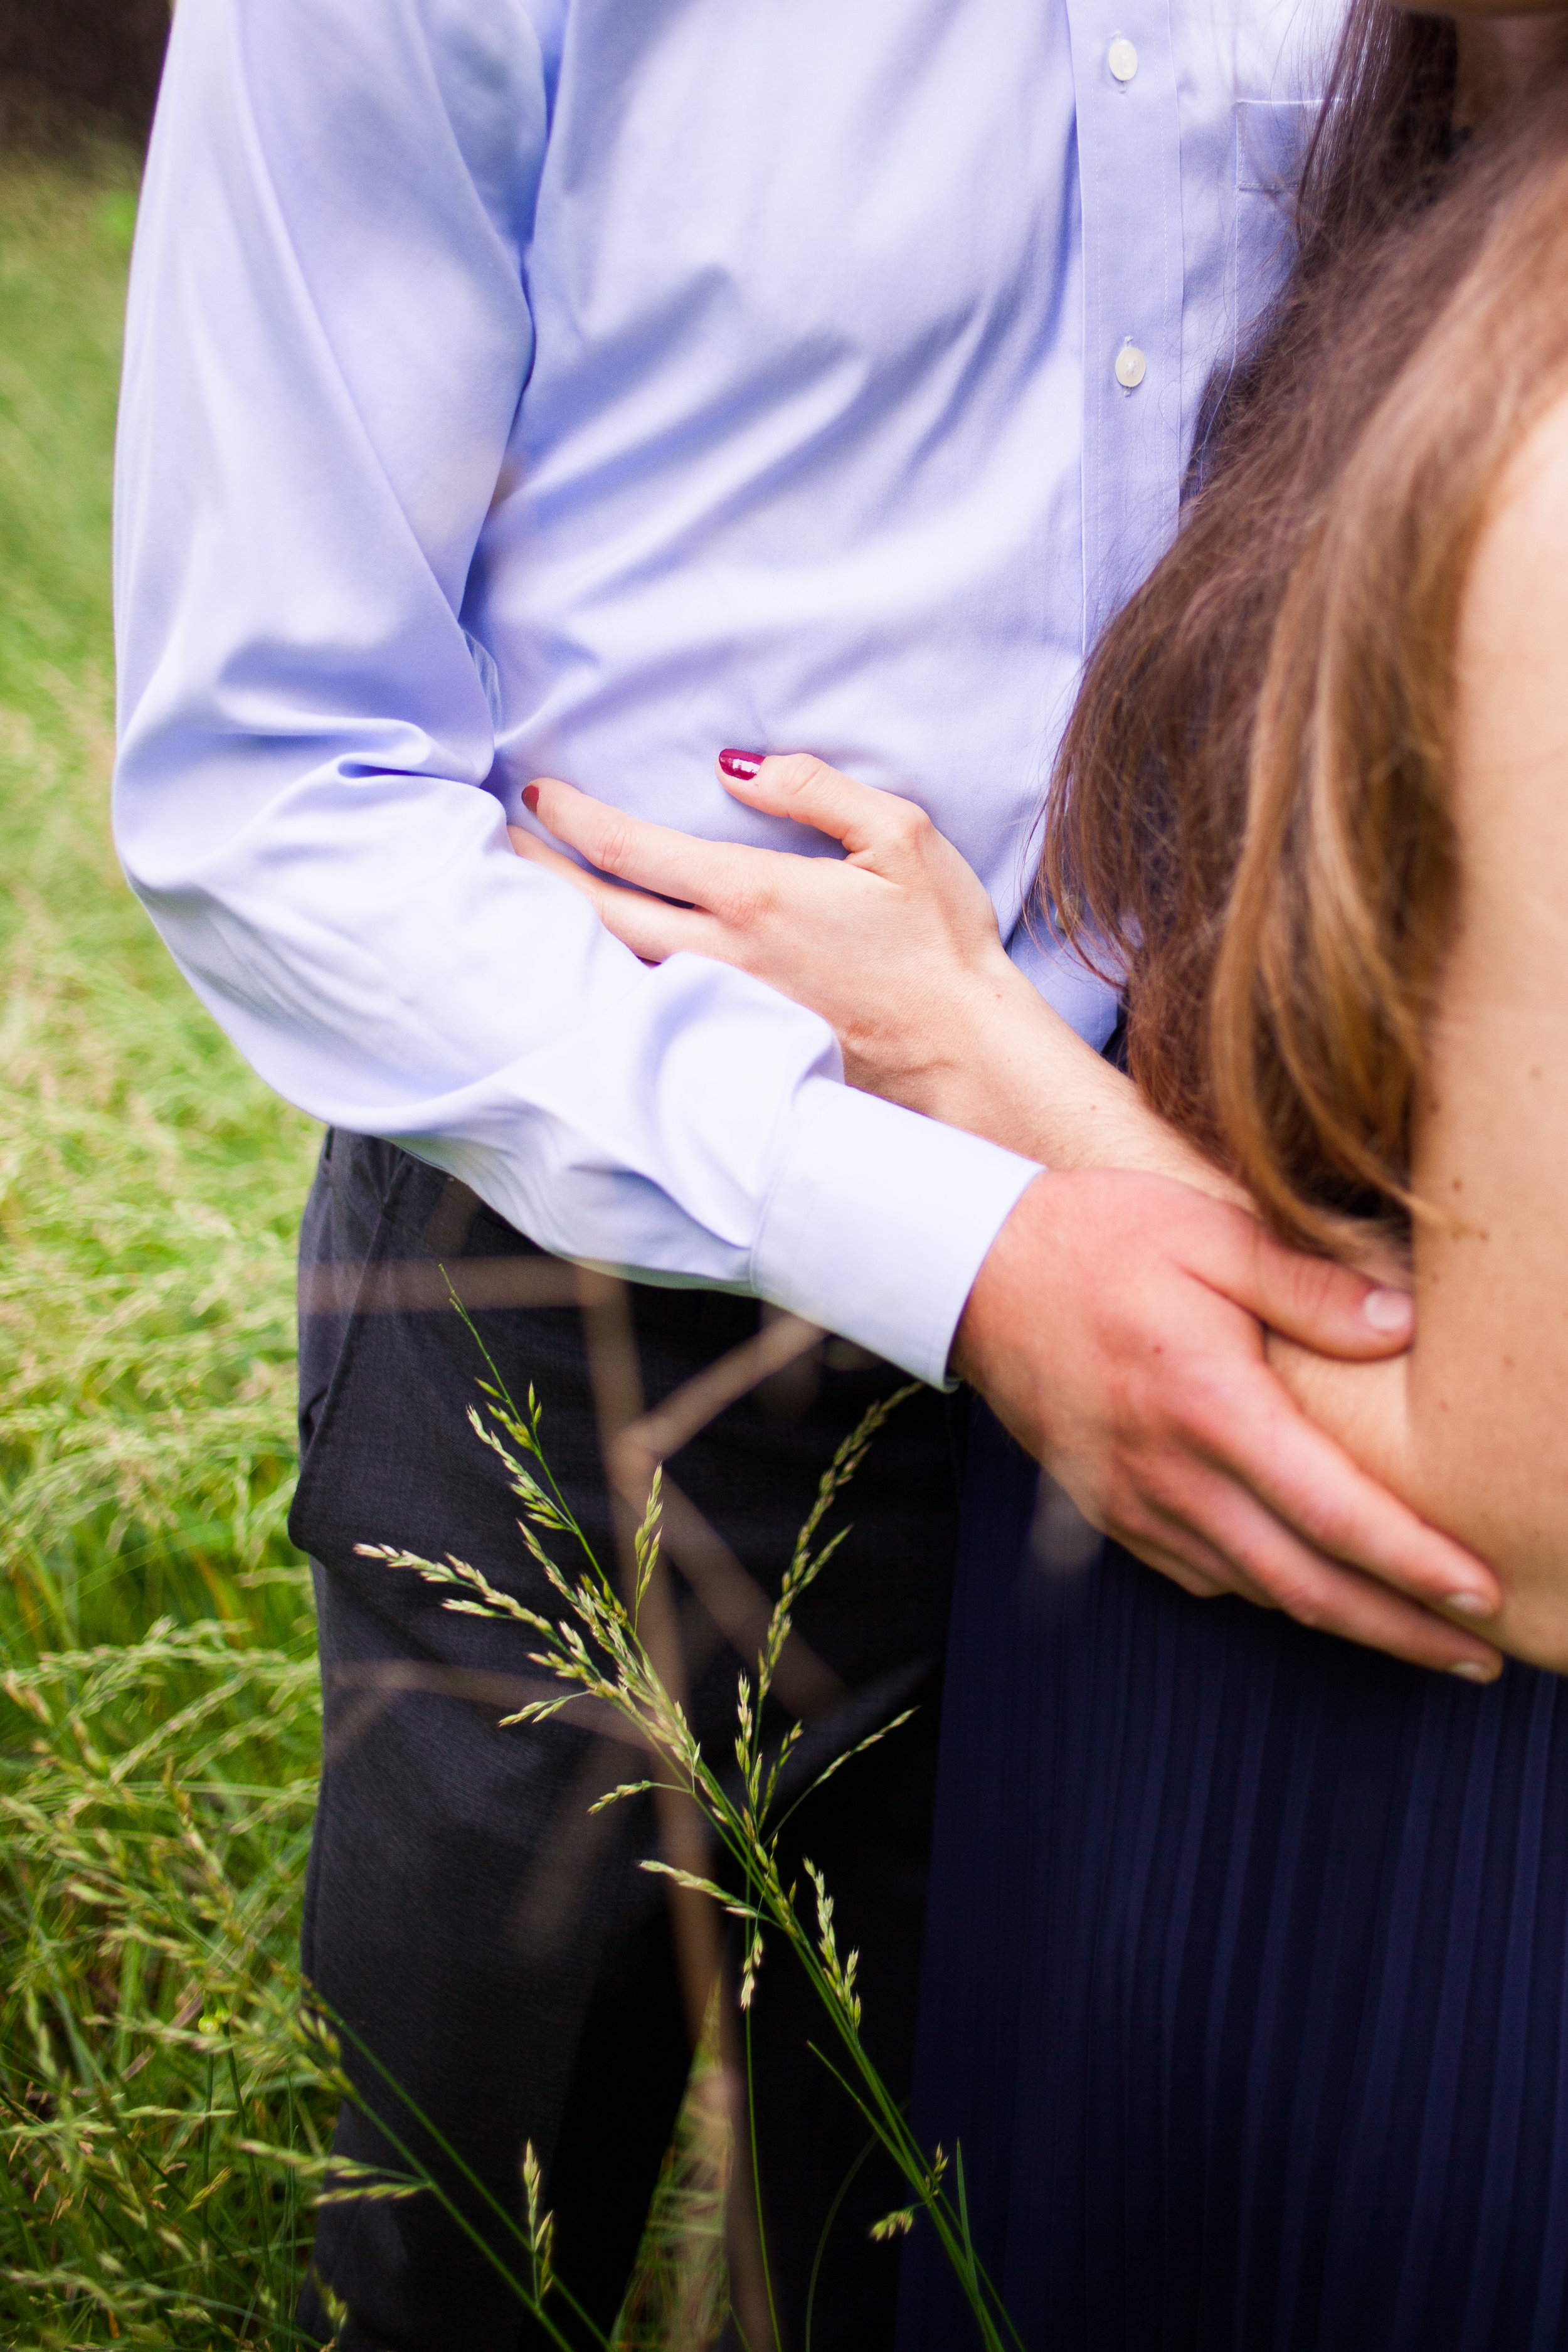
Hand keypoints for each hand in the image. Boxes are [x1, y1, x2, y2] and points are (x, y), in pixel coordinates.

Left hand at [510, 753, 1013, 1111]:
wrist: (966, 1057)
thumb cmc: (941, 946)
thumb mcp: (900, 837)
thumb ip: (815, 788)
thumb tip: (739, 767)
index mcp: (753, 896)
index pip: (631, 850)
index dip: (575, 817)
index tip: (541, 794)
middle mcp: (720, 958)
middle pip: (596, 914)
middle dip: (539, 874)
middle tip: (500, 844)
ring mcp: (721, 1013)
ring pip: (611, 969)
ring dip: (560, 934)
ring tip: (524, 904)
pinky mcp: (734, 1052)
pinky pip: (647, 1014)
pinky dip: (603, 988)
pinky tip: (585, 976)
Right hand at [956, 1171, 1503, 1678]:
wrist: (972, 1272)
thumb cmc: (1097, 1238)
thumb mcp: (1209, 1232)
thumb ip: (1309, 1284)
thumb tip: (1404, 1327)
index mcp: (1207, 1404)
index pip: (1332, 1512)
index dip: (1414, 1565)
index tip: (1483, 1597)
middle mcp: (1170, 1472)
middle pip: (1304, 1585)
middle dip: (1400, 1631)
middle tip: (1479, 1658)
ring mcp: (1133, 1503)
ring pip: (1254, 1593)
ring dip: (1340, 1623)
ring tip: (1415, 1634)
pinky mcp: (1108, 1512)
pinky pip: (1201, 1577)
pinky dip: (1266, 1594)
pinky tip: (1308, 1588)